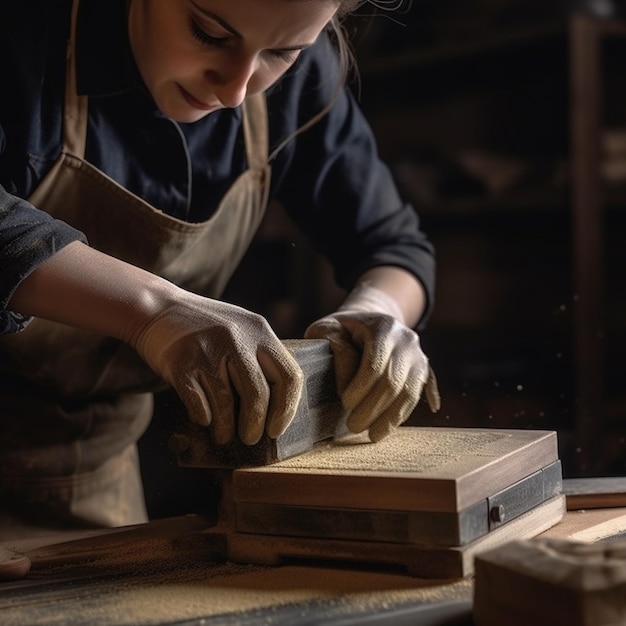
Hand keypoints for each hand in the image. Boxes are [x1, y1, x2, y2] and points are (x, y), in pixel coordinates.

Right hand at [130, 294, 302, 445]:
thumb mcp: (241, 329)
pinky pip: (198, 402)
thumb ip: (260, 357)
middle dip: (256, 425)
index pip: (290, 375)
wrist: (157, 308)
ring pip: (226, 402)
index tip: (277, 429)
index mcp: (259, 330)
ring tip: (225, 436)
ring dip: (226, 428)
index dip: (287, 409)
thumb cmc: (206, 327)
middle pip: (258, 394)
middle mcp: (236, 337)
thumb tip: (275, 408)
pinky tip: (204, 420)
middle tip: (251, 438)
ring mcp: (208, 349)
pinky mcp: (180, 362)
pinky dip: (203, 417)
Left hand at [305, 311, 438, 441]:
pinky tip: (387, 429)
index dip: (361, 388)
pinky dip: (401, 415)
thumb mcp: (328, 328)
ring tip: (371, 435)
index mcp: (383, 327)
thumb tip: (345, 386)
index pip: (375, 364)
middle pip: (394, 381)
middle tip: (352, 426)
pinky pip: (416, 397)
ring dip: (390, 418)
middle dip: (373, 408)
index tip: (344, 404)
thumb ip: (335, 348)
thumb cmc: (342, 328)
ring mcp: (418, 356)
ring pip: (409, 393)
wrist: (370, 320)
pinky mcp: (423, 370)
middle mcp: (406, 340)